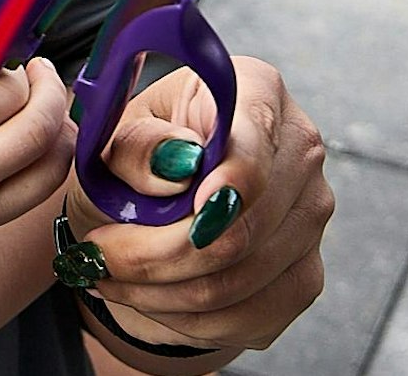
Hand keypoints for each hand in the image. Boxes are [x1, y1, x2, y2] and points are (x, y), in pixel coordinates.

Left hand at [60, 57, 330, 352]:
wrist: (151, 204)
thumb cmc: (131, 159)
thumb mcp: (112, 138)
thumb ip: (137, 146)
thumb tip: (174, 164)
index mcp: (258, 90)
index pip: (256, 139)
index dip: (231, 180)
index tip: (192, 209)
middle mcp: (300, 149)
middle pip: (242, 225)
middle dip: (158, 253)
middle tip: (96, 256)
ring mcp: (310, 215)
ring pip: (239, 278)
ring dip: (161, 290)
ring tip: (107, 276)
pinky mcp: (304, 273)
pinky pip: (248, 315)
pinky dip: (186, 317)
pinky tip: (146, 296)